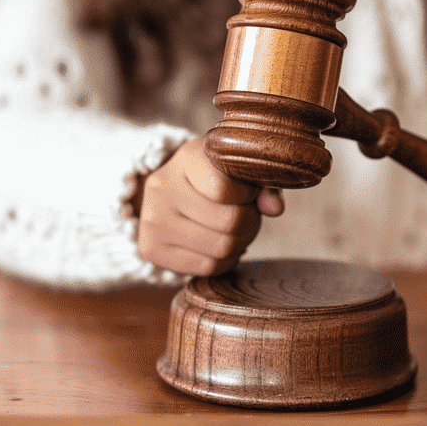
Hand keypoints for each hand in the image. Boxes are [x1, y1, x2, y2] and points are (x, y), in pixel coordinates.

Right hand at [136, 138, 283, 275]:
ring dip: (240, 242)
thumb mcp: (240, 170)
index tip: (247, 192)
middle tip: (247, 215)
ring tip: (236, 229)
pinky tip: (220, 243)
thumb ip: (264, 184)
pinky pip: (208, 267)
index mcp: (187, 157)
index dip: (247, 195)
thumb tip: (276, 209)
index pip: (224, 188)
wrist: (172, 193)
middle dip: (250, 221)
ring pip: (221, 248)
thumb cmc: (216, 178)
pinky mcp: (150, 249)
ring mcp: (152, 220)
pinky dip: (224, 260)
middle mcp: (162, 186)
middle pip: (229, 221)